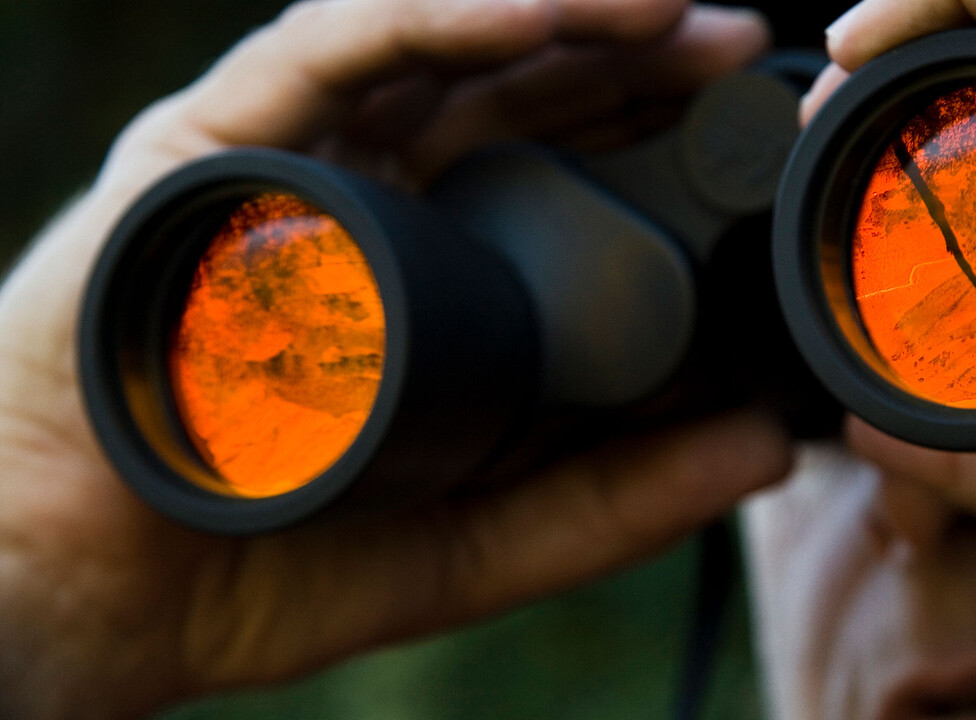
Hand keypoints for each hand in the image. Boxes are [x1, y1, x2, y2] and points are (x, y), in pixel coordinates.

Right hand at [0, 2, 788, 717]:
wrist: (81, 589)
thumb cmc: (263, 561)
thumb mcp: (476, 538)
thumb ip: (610, 501)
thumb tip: (764, 450)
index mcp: (424, 274)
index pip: (554, 178)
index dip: (653, 144)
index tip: (751, 141)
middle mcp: (361, 199)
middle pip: (511, 96)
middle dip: (629, 64)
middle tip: (736, 52)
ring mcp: (288, 164)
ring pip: (434, 48)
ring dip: (560, 16)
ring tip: (675, 15)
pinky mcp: (213, 145)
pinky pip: (332, 51)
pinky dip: (437, 20)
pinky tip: (543, 15)